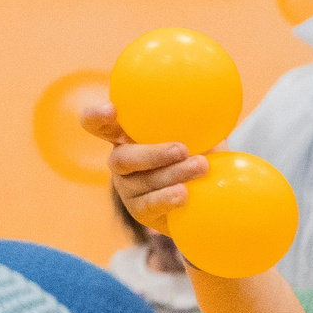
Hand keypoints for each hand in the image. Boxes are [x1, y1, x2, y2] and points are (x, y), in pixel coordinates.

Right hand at [82, 105, 205, 229]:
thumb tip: (216, 102)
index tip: (111, 110)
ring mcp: (127, 188)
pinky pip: (149, 205)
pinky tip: (183, 193)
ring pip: (141, 181)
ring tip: (200, 167)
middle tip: (182, 149)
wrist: (206, 195)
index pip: (98, 124)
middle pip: (122, 158)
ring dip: (172, 174)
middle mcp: (121, 161)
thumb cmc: (196, 153)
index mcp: (126, 135)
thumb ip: (197, 120)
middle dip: (153, 153)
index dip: (96, 116)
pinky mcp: (139, 210)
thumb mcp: (198, 134)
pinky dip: (167, 198)